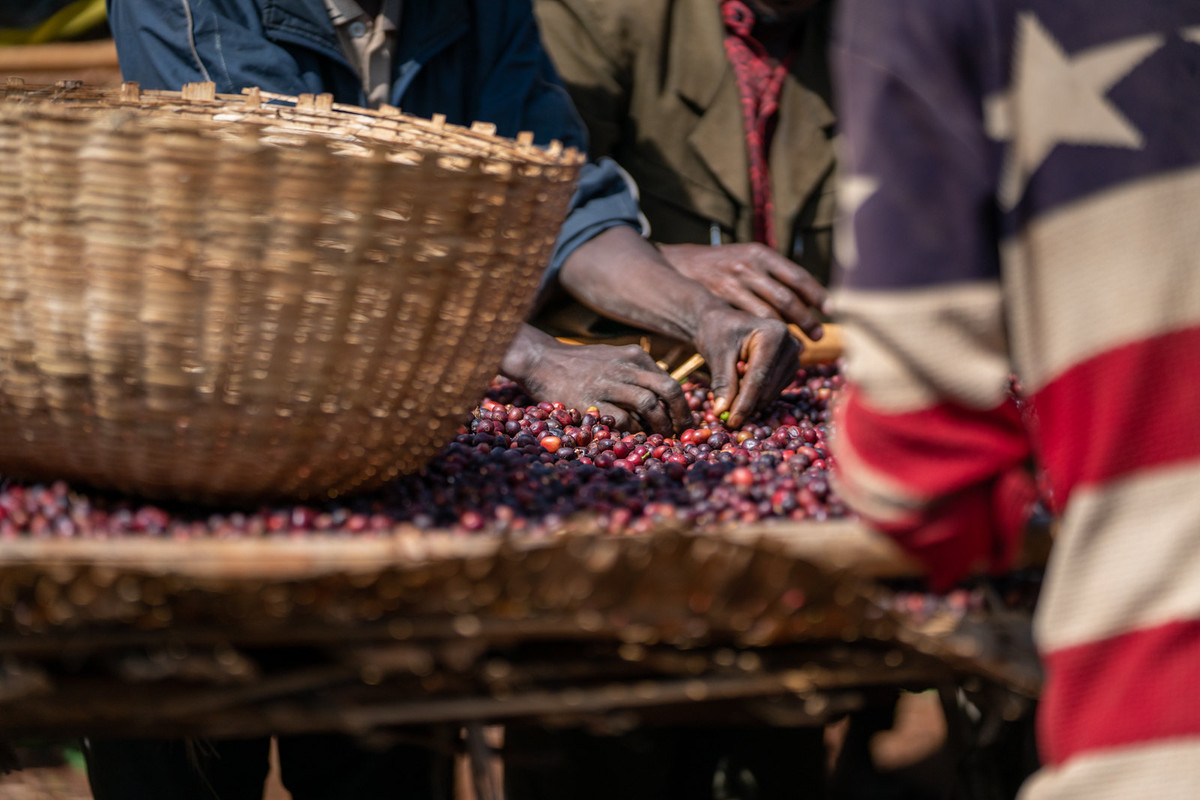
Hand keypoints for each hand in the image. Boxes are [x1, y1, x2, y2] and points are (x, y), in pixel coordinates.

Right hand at [500, 325, 690, 433]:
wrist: (541, 361)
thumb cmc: (580, 364)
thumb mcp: (613, 357)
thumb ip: (637, 372)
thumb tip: (663, 397)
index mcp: (634, 356)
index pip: (669, 380)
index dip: (682, 404)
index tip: (684, 420)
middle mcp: (625, 367)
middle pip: (668, 389)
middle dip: (680, 414)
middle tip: (681, 432)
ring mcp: (608, 383)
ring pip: (649, 404)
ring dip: (660, 425)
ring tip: (661, 438)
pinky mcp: (591, 401)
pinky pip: (623, 419)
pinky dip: (633, 431)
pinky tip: (634, 437)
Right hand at [658, 243, 829, 338]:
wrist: (680, 265)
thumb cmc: (723, 266)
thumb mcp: (748, 260)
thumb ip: (774, 276)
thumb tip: (809, 301)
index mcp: (761, 255)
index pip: (797, 276)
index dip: (817, 294)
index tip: (831, 311)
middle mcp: (748, 267)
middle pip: (786, 298)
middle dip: (805, 319)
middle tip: (818, 336)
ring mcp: (732, 284)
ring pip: (767, 313)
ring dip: (784, 331)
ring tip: (797, 344)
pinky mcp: (718, 301)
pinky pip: (746, 321)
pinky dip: (760, 333)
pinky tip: (770, 343)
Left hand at [692, 307, 799, 428]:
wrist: (725, 321)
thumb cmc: (718, 331)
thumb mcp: (717, 353)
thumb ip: (722, 382)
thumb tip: (722, 412)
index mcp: (773, 333)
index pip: (759, 377)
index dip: (744, 402)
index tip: (730, 421)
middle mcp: (790, 343)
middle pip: (768, 386)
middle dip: (746, 404)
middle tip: (724, 416)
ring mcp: (794, 356)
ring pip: (772, 392)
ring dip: (751, 401)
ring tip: (729, 396)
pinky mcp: (791, 367)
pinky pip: (775, 391)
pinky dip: (757, 397)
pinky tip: (741, 390)